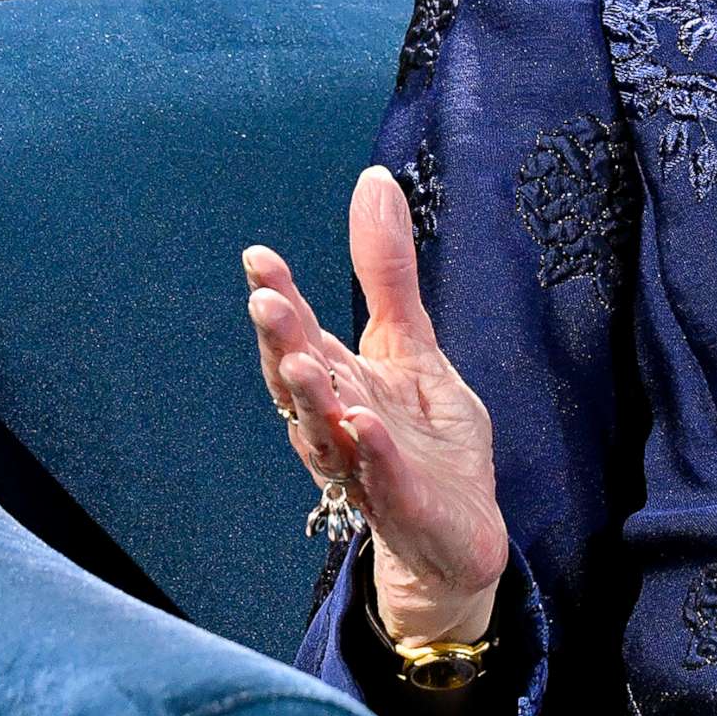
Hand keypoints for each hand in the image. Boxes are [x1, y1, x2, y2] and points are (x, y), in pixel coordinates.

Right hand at [245, 165, 506, 644]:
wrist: (456, 533)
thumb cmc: (423, 439)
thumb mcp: (413, 344)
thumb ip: (387, 273)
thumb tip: (371, 182)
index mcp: (339, 381)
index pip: (302, 335)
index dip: (281, 300)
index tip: (260, 259)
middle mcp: (338, 421)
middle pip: (301, 380)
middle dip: (282, 342)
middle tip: (265, 300)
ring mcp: (366, 466)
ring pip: (327, 431)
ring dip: (312, 398)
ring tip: (303, 360)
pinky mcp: (402, 503)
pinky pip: (381, 478)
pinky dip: (371, 453)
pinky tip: (362, 423)